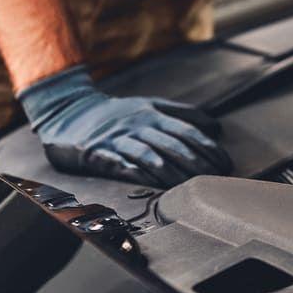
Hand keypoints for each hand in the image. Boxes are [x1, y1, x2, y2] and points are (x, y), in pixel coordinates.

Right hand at [18, 66, 231, 187]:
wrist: (67, 112)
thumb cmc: (117, 114)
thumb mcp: (150, 106)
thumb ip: (183, 115)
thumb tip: (216, 127)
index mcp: (152, 115)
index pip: (186, 131)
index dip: (208, 147)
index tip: (225, 163)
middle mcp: (137, 126)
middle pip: (172, 145)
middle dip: (196, 162)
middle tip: (214, 177)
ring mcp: (116, 140)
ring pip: (149, 155)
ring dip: (171, 171)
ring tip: (189, 185)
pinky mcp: (96, 153)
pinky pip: (120, 165)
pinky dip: (138, 175)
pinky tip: (153, 185)